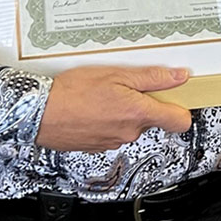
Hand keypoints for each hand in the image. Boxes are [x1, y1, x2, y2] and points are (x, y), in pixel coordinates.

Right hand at [34, 66, 193, 152]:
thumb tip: (177, 77)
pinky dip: (107, 120)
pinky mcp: (99, 146)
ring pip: (130, 125)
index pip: (180, 121)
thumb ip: (151, 78)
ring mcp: (114, 141)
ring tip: (103, 96)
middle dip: (143, 103)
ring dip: (123, 111)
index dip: (181, 108)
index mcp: (139, 113)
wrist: (40, 113)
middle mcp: (130, 132)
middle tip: (125, 86)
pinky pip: (113, 131)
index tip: (176, 97)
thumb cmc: (73, 92)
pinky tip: (92, 108)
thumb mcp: (116, 74)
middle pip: (152, 119)